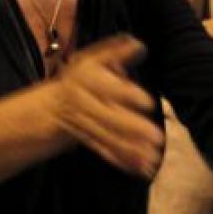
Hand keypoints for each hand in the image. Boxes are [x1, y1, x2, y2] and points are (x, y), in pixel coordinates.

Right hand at [48, 34, 163, 178]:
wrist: (55, 104)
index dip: (125, 94)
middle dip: (130, 127)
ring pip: (105, 136)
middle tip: (157, 137)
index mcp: (84, 77)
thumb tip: (139, 44)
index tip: (148, 102)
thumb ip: (117, 54)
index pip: (105, 86)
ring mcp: (81, 123)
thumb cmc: (84, 77)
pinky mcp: (88, 140)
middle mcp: (80, 100)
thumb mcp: (96, 59)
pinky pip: (104, 151)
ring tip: (154, 158)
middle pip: (105, 115)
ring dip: (129, 149)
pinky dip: (123, 161)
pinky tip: (143, 169)